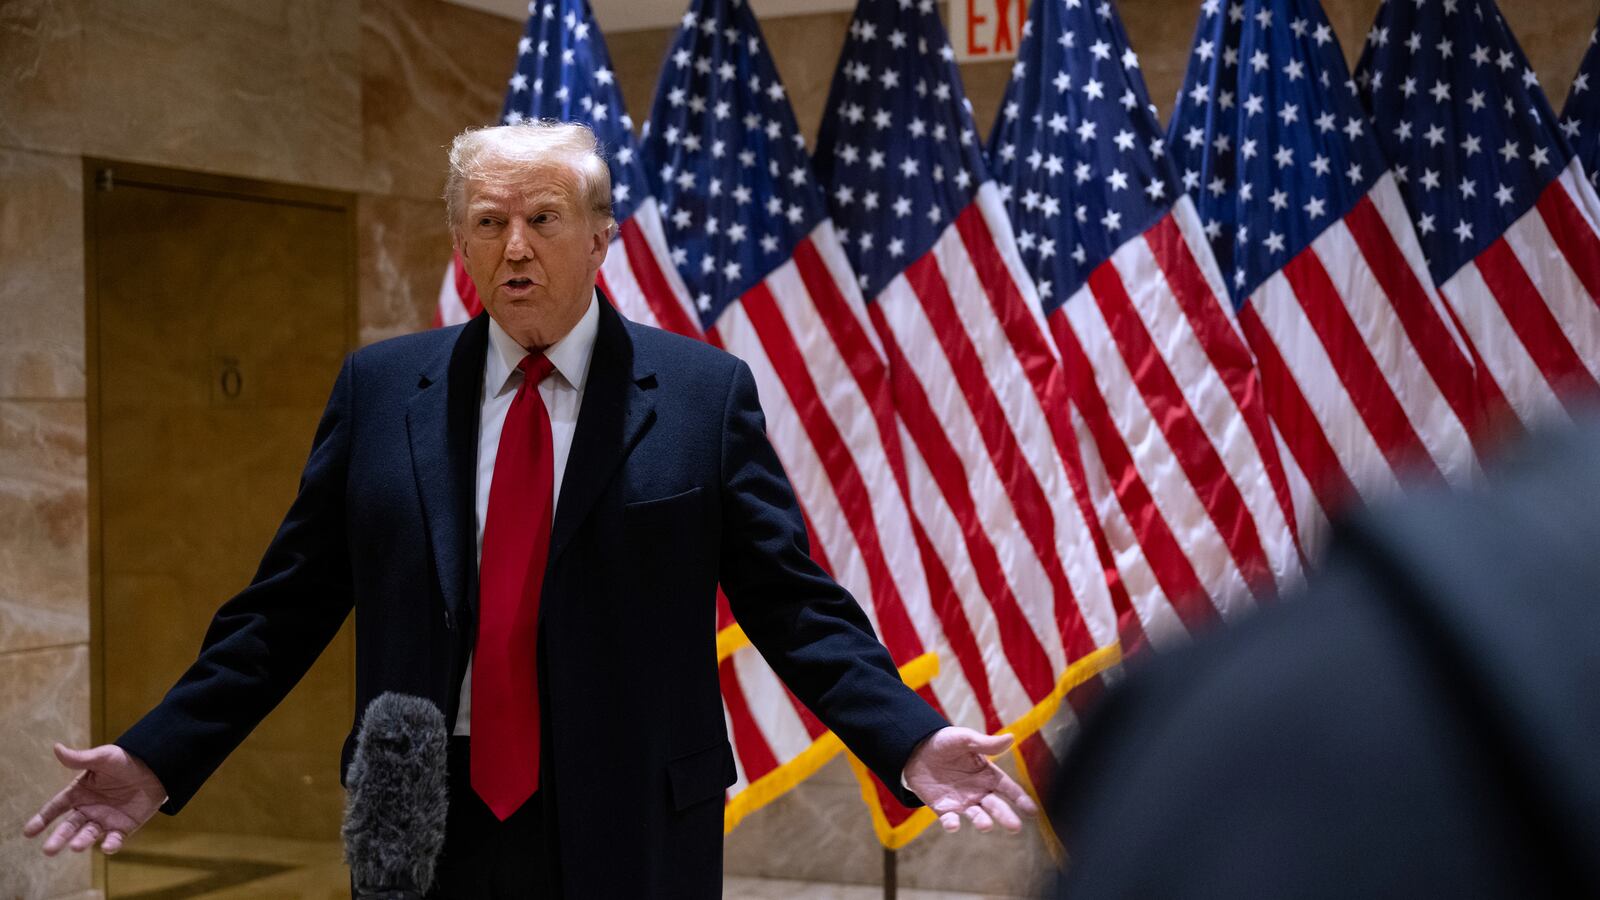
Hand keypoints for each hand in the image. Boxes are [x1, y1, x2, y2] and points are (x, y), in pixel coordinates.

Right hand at [22, 743, 166, 855]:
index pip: (56, 807)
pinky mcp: (122, 828)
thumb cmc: (125, 761)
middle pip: (69, 826)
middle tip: (49, 850)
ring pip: (88, 835)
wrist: (156, 768)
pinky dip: (110, 844)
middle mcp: (87, 809)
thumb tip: (56, 748)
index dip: (42, 819)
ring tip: (75, 846)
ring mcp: (104, 820)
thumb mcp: (103, 757)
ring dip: (81, 841)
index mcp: (78, 793)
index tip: (28, 832)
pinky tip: (108, 846)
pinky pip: (114, 839)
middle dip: (58, 837)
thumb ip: (80, 758)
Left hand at [902, 727, 1038, 833]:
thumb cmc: (945, 742)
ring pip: (976, 815)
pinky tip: (953, 824)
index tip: (1032, 811)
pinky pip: (949, 819)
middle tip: (1015, 827)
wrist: (915, 749)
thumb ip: (986, 743)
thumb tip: (1011, 738)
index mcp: (988, 774)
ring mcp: (962, 801)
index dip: (1021, 799)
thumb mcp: (965, 739)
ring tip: (986, 825)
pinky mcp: (943, 808)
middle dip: (1005, 816)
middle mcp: (979, 791)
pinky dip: (951, 823)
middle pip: (996, 805)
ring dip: (981, 821)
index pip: (1008, 788)